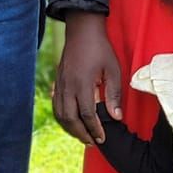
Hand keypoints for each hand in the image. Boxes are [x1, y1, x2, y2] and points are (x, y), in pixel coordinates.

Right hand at [53, 12, 121, 144]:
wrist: (82, 29)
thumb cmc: (100, 48)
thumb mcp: (112, 69)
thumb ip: (113, 94)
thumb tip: (116, 117)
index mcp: (82, 83)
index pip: (86, 114)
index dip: (94, 129)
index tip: (102, 139)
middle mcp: (67, 86)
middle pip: (70, 119)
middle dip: (81, 134)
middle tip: (93, 142)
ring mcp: (60, 83)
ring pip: (60, 114)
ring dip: (71, 128)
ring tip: (83, 135)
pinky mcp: (58, 81)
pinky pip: (56, 105)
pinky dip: (62, 117)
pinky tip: (71, 121)